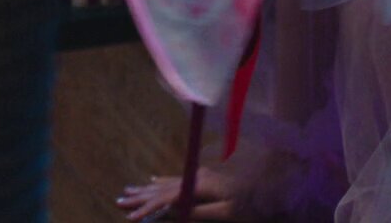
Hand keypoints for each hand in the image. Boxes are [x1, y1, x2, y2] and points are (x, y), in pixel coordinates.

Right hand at [114, 171, 242, 220]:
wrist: (271, 182)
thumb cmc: (252, 201)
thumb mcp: (228, 213)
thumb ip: (201, 213)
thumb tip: (177, 213)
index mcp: (199, 185)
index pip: (166, 198)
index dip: (147, 207)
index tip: (130, 217)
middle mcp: (195, 176)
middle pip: (161, 188)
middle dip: (140, 196)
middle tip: (119, 201)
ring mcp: (199, 174)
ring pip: (166, 183)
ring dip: (146, 189)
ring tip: (128, 191)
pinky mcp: (203, 176)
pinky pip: (175, 179)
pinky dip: (161, 182)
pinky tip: (152, 181)